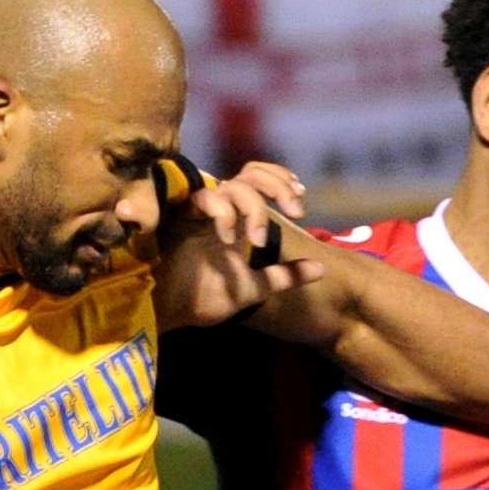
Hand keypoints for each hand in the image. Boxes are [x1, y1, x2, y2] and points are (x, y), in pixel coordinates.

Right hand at [153, 163, 321, 328]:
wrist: (166, 314)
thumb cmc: (201, 299)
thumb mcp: (253, 288)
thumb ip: (284, 277)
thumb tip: (322, 268)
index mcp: (234, 219)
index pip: (257, 179)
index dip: (279, 179)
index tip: (299, 199)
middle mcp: (217, 209)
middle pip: (250, 175)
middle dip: (276, 186)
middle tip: (295, 211)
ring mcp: (198, 211)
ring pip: (233, 186)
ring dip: (253, 207)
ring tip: (257, 240)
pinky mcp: (178, 215)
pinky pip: (207, 198)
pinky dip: (224, 213)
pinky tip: (227, 237)